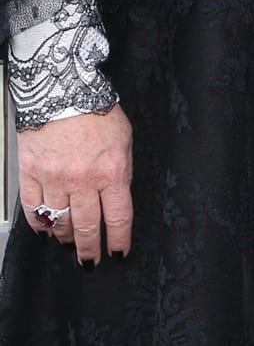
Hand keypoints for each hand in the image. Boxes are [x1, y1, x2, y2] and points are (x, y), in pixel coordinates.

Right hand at [18, 105, 133, 263]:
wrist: (63, 90)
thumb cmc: (96, 110)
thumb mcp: (124, 138)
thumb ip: (121, 170)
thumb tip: (116, 196)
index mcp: (112, 170)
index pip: (118, 217)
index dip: (119, 240)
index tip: (118, 252)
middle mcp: (83, 180)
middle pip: (88, 227)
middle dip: (91, 249)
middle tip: (91, 261)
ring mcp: (55, 179)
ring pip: (60, 223)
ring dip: (66, 238)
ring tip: (70, 243)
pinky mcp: (31, 174)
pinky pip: (33, 210)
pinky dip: (39, 225)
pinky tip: (45, 230)